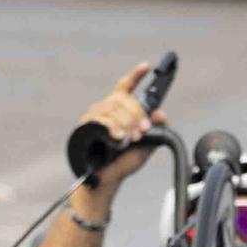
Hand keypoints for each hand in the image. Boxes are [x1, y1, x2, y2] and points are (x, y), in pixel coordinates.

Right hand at [78, 62, 170, 194]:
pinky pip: (100, 120)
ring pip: (112, 109)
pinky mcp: (85, 127)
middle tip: (143, 130)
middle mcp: (106, 109)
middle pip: (122, 98)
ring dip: (126, 123)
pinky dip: (112, 128)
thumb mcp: (147, 146)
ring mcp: (94, 117)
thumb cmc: (123, 162)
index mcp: (120, 110)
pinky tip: (118, 137)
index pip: (126, 86)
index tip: (147, 66)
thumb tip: (162, 114)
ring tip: (131, 138)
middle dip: (136, 113)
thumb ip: (156, 130)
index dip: (136, 75)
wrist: (107, 180)